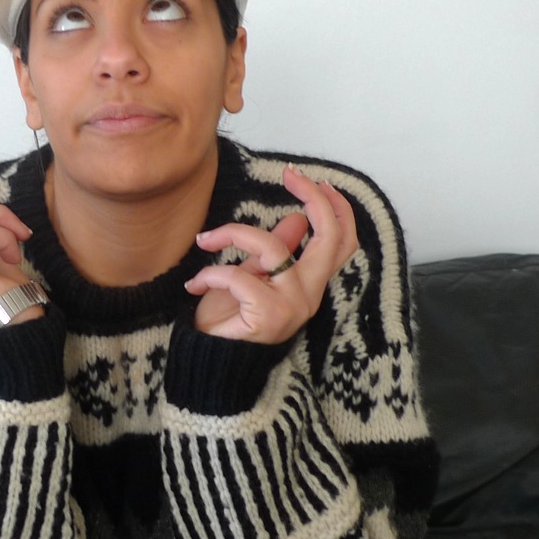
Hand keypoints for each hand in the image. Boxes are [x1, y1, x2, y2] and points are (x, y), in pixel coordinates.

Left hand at [185, 164, 358, 342]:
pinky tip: (196, 283)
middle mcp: (310, 294)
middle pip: (331, 237)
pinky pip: (240, 277)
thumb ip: (278, 250)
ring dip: (232, 234)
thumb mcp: (255, 276)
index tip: (309, 180)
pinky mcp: (269, 318)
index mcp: (310, 283)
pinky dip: (211, 274)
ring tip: (206, 240)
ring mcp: (293, 307)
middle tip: (290, 176)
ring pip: (273, 248)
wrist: (211, 363)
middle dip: (315, 198)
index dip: (335, 207)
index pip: (342, 242)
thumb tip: (298, 218)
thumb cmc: (231, 319)